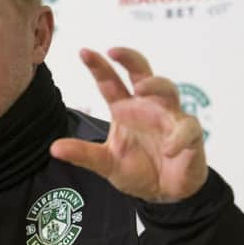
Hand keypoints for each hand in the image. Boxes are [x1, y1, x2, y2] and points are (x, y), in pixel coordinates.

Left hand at [50, 47, 207, 202]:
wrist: (164, 192)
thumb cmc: (137, 169)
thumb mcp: (105, 163)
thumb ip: (83, 154)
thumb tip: (53, 149)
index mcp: (124, 109)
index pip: (110, 82)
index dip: (98, 67)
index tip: (83, 52)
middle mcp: (147, 107)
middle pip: (142, 73)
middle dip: (130, 59)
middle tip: (114, 51)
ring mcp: (169, 118)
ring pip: (168, 90)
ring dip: (156, 85)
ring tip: (140, 89)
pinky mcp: (189, 135)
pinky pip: (188, 128)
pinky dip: (178, 137)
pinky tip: (168, 149)